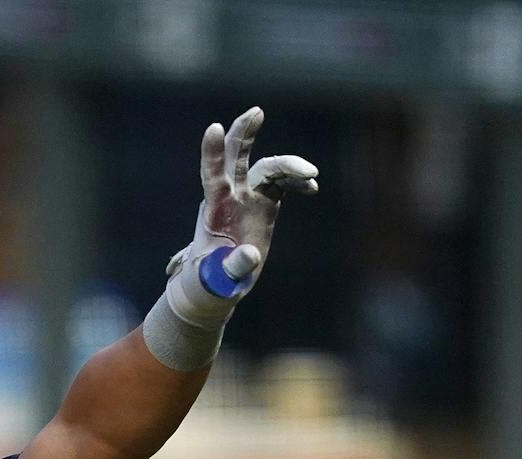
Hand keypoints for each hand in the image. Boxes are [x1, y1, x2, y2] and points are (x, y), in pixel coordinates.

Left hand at [168, 106, 319, 292]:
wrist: (217, 283)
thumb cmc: (209, 282)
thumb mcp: (216, 280)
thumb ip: (231, 268)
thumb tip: (251, 254)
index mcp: (214, 209)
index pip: (212, 175)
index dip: (213, 152)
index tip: (215, 128)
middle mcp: (231, 197)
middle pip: (237, 156)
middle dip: (245, 133)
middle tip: (256, 112)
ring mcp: (249, 198)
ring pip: (268, 169)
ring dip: (289, 166)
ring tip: (311, 176)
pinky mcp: (265, 205)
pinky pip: (283, 184)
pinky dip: (297, 182)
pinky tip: (311, 188)